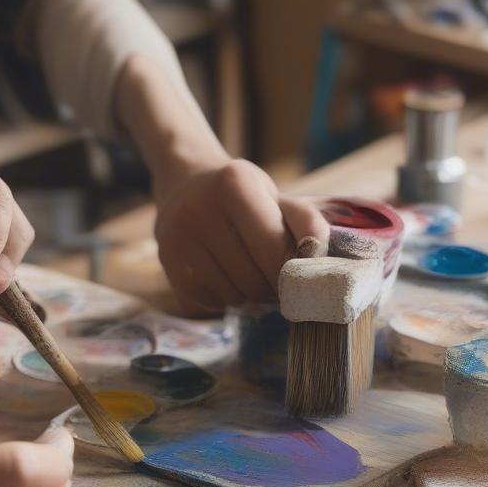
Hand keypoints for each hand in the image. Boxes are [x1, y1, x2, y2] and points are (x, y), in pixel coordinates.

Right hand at [114, 54, 328, 313]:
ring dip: (252, 297)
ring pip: (233, 296)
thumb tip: (320, 255)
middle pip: (253, 279)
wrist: (184, 184)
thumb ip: (305, 221)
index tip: (300, 278)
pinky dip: (227, 300)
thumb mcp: (275, 195)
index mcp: (234, 186)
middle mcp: (200, 211)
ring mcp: (178, 241)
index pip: (273, 251)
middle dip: (273, 289)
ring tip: (253, 278)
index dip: (293, 275)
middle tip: (279, 283)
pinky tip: (228, 280)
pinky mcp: (168, 266)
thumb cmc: (241, 194)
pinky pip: (210, 303)